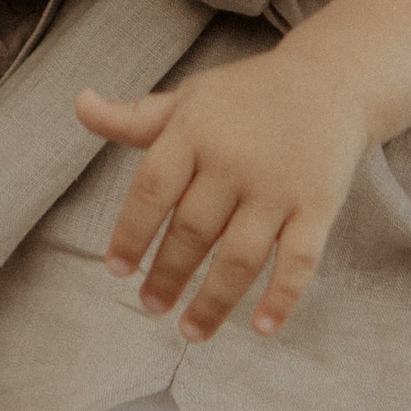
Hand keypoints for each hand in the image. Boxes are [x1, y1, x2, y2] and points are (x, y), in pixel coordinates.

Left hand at [76, 39, 369, 341]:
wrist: (331, 79)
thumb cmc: (246, 96)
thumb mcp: (190, 98)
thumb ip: (135, 118)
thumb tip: (80, 106)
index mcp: (196, 131)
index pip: (152, 190)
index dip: (130, 233)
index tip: (116, 270)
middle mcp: (235, 160)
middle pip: (192, 231)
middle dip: (167, 276)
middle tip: (150, 306)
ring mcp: (278, 186)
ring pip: (240, 257)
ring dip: (213, 301)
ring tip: (190, 332)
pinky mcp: (318, 206)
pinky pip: (300, 260)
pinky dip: (282, 298)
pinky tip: (261, 329)